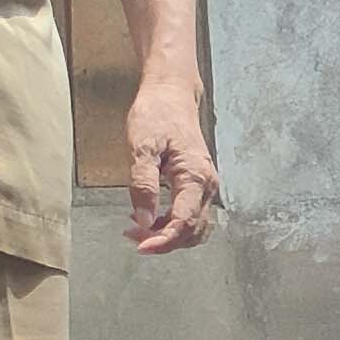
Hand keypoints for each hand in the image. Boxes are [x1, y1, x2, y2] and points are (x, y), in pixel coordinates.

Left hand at [128, 79, 219, 255]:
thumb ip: (143, 184)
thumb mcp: (142, 146)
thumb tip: (144, 219)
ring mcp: (206, 185)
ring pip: (195, 227)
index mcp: (195, 176)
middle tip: (132, 236)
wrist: (171, 94)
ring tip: (138, 229)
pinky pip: (191, 215)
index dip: (162, 240)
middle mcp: (207, 185)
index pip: (183, 222)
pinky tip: (150, 217)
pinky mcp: (199, 184)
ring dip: (169, 235)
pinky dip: (172, 224)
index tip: (139, 246)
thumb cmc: (157, 114)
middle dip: (163, 240)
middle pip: (192, 231)